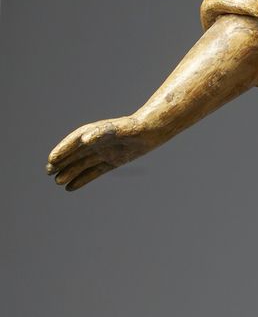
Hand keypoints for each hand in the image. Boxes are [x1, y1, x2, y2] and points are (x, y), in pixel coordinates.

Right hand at [47, 114, 164, 190]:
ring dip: (69, 172)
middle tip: (48, 172)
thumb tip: (85, 139)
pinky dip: (82, 179)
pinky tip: (71, 187)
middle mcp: (96, 142)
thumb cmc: (134, 129)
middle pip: (74, 154)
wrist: (151, 132)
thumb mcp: (119, 130)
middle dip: (61, 162)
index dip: (62, 150)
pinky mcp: (111, 162)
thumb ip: (102, 133)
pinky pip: (93, 172)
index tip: (51, 159)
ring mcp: (103, 153)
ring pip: (82, 164)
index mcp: (94, 131)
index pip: (74, 142)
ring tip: (57, 182)